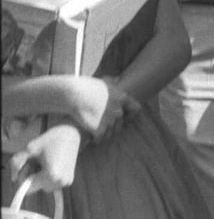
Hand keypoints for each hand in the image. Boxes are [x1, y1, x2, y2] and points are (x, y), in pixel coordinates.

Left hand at [9, 122, 82, 192]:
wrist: (71, 134)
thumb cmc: (52, 139)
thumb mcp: (30, 149)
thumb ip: (17, 163)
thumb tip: (13, 177)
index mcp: (51, 175)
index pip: (29, 188)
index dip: (23, 178)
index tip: (26, 165)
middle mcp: (60, 181)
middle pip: (37, 188)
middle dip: (31, 176)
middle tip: (34, 162)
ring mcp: (66, 181)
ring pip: (44, 186)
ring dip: (40, 177)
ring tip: (43, 162)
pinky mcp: (69, 179)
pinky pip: (52, 183)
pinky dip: (48, 177)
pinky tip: (50, 165)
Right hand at [15, 74, 140, 141]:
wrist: (72, 95)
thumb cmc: (85, 86)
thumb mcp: (101, 81)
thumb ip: (112, 81)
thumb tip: (118, 78)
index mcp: (122, 98)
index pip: (136, 109)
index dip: (131, 116)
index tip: (126, 120)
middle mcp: (118, 110)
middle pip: (120, 124)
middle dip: (113, 127)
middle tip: (103, 127)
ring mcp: (109, 120)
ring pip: (110, 133)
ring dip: (104, 134)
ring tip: (95, 133)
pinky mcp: (99, 129)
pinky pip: (100, 138)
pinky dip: (96, 140)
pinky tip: (91, 139)